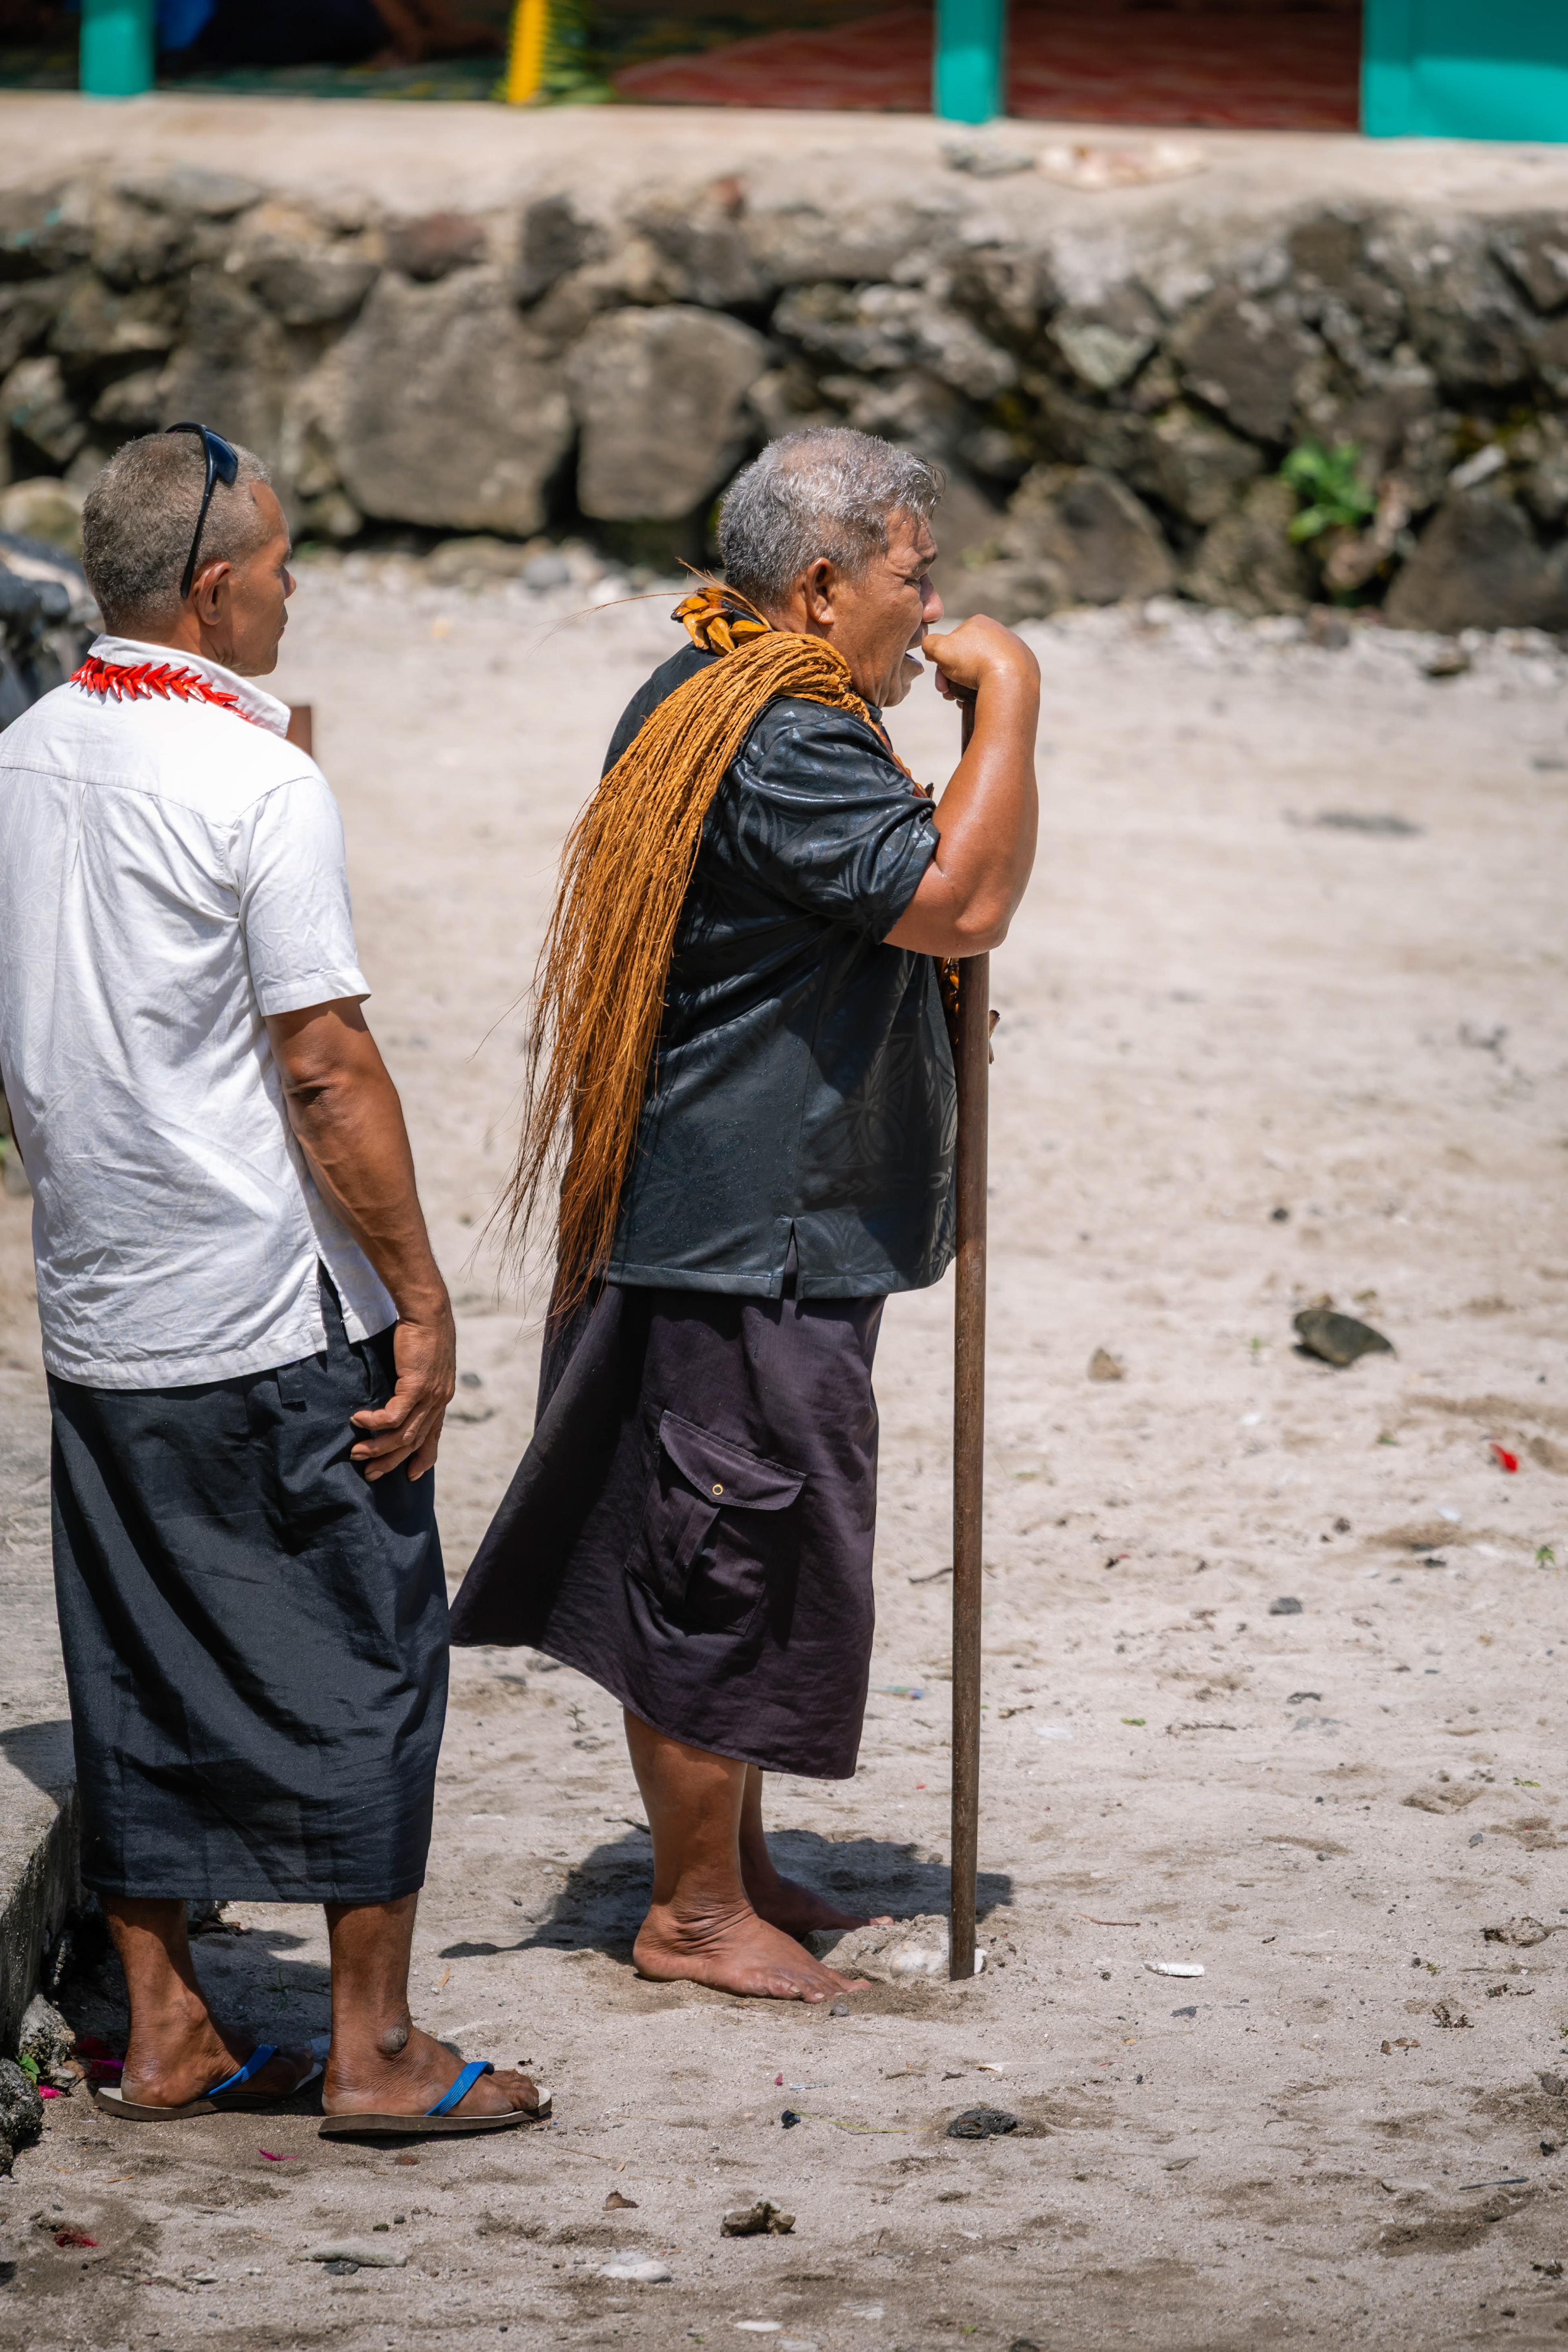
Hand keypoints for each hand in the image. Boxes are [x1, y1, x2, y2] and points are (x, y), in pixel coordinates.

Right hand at [350, 1302, 456, 1482]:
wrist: (428, 1313)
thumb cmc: (421, 1334)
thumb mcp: (422, 1366)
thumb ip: (414, 1386)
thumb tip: (398, 1397)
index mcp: (441, 1399)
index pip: (433, 1436)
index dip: (423, 1458)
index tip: (412, 1475)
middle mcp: (439, 1401)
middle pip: (414, 1442)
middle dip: (390, 1460)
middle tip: (369, 1473)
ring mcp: (430, 1395)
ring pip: (402, 1434)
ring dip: (377, 1446)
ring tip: (357, 1452)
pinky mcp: (417, 1386)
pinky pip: (393, 1415)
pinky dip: (374, 1422)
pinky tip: (358, 1420)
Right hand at [922, 613, 1039, 703]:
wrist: (1010, 681)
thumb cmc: (973, 662)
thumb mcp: (939, 649)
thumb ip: (929, 643)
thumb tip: (930, 648)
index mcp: (979, 623)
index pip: (953, 643)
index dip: (942, 665)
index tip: (940, 683)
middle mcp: (1000, 632)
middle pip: (968, 658)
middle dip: (953, 678)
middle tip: (948, 694)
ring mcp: (1016, 650)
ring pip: (983, 670)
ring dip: (967, 686)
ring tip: (962, 699)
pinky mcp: (1027, 667)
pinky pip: (1001, 679)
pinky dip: (989, 688)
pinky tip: (980, 699)